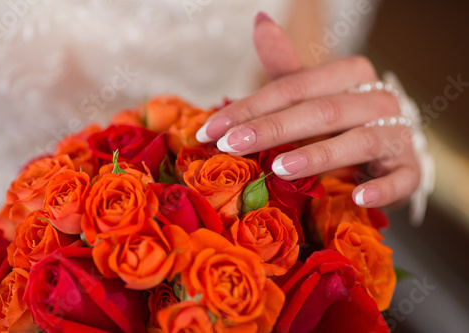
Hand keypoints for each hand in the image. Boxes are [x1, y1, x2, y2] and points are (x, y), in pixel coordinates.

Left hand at [195, 12, 420, 208]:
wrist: (386, 144)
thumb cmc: (338, 118)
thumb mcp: (310, 92)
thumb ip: (286, 66)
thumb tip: (260, 20)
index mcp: (351, 74)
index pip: (294, 86)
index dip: (250, 107)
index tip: (211, 129)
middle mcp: (377, 99)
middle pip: (322, 111)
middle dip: (273, 129)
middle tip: (231, 145)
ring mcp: (397, 135)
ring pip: (360, 141)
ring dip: (319, 156)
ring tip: (279, 169)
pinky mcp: (409, 170)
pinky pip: (401, 179)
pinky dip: (382, 188)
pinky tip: (358, 197)